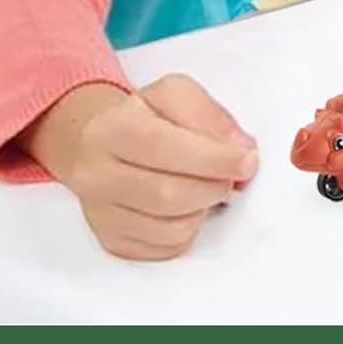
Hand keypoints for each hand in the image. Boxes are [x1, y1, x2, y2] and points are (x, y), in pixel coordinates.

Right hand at [23, 74, 258, 260]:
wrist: (97, 143)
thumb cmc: (143, 118)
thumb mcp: (175, 94)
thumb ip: (210, 115)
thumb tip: (240, 147)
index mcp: (111, 130)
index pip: (162, 148)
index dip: (212, 158)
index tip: (247, 161)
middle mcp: (96, 175)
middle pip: (167, 195)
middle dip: (215, 186)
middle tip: (234, 175)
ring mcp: (100, 214)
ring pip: (171, 229)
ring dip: (205, 209)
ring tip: (207, 185)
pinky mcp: (112, 241)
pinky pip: (167, 248)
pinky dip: (190, 229)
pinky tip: (188, 205)